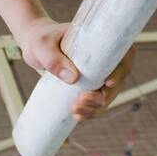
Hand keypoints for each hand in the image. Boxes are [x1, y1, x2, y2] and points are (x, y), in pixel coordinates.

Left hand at [14, 17, 134, 122]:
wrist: (34, 45)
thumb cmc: (40, 39)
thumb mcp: (42, 46)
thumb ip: (54, 60)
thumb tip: (74, 78)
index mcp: (101, 41)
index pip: (123, 55)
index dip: (121, 71)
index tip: (107, 83)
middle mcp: (105, 57)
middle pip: (117, 80)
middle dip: (103, 96)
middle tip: (81, 101)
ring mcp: (99, 72)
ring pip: (107, 94)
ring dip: (95, 107)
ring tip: (75, 111)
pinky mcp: (90, 84)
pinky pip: (96, 100)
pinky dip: (90, 110)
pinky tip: (77, 116)